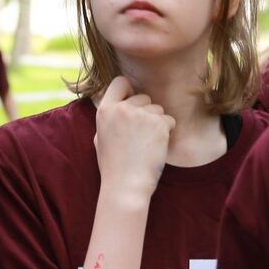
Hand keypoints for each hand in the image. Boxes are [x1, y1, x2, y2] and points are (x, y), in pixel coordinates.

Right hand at [94, 77, 173, 198]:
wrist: (126, 185)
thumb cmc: (113, 166)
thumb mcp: (99, 137)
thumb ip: (109, 118)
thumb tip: (118, 104)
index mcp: (105, 110)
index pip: (120, 82)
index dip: (128, 91)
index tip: (132, 104)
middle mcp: (122, 108)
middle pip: (143, 97)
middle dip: (146, 112)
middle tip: (140, 136)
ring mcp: (141, 115)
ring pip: (158, 109)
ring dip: (157, 123)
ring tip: (146, 144)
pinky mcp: (159, 124)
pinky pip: (169, 120)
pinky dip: (167, 132)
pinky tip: (156, 147)